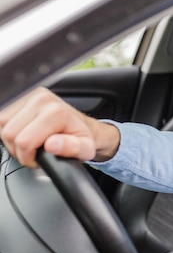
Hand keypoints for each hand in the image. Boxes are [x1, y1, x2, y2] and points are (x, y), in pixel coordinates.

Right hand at [0, 87, 118, 166]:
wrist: (81, 124)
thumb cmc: (80, 137)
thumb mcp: (85, 149)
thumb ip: (72, 148)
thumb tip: (52, 144)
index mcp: (56, 112)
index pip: (24, 141)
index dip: (27, 156)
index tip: (37, 158)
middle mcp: (41, 99)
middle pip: (9, 133)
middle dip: (18, 149)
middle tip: (33, 151)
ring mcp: (29, 94)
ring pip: (1, 124)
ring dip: (11, 139)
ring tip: (28, 142)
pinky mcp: (20, 95)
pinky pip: (1, 117)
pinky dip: (8, 129)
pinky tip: (22, 132)